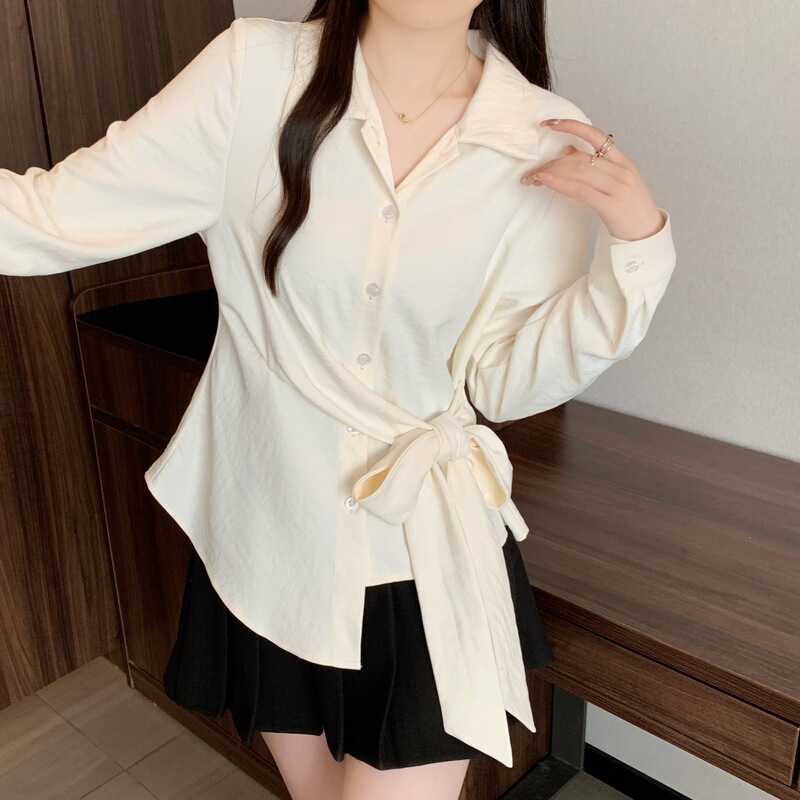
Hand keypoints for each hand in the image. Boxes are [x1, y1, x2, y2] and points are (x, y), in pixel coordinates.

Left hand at [520, 118, 664, 241]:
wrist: (648, 235)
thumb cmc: (630, 210)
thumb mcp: (616, 183)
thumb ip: (596, 167)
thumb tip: (569, 150)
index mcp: (623, 162)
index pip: (596, 135)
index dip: (572, 126)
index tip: (550, 123)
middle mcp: (621, 171)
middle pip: (581, 157)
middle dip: (552, 162)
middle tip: (532, 170)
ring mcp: (617, 187)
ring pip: (579, 171)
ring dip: (552, 172)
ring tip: (534, 178)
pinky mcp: (611, 205)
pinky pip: (581, 190)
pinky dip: (561, 183)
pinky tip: (546, 181)